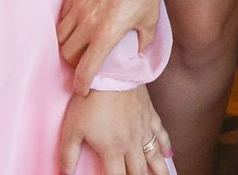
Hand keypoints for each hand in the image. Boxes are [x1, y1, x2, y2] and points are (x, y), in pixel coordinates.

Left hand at [56, 86, 171, 174]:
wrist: (112, 72)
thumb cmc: (89, 101)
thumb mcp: (71, 130)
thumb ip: (68, 156)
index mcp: (112, 150)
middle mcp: (131, 144)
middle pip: (138, 171)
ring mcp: (143, 129)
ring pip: (154, 156)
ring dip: (159, 171)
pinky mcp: (149, 114)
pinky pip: (161, 133)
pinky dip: (165, 146)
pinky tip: (169, 154)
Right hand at [58, 0, 186, 93]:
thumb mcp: (150, 20)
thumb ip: (142, 42)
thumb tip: (137, 53)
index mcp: (107, 34)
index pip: (85, 69)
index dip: (81, 84)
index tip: (82, 90)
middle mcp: (88, 22)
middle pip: (68, 54)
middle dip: (74, 64)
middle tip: (84, 63)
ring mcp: (79, 5)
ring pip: (60, 37)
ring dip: (67, 46)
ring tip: (79, 46)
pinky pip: (63, 17)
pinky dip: (67, 26)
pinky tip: (78, 25)